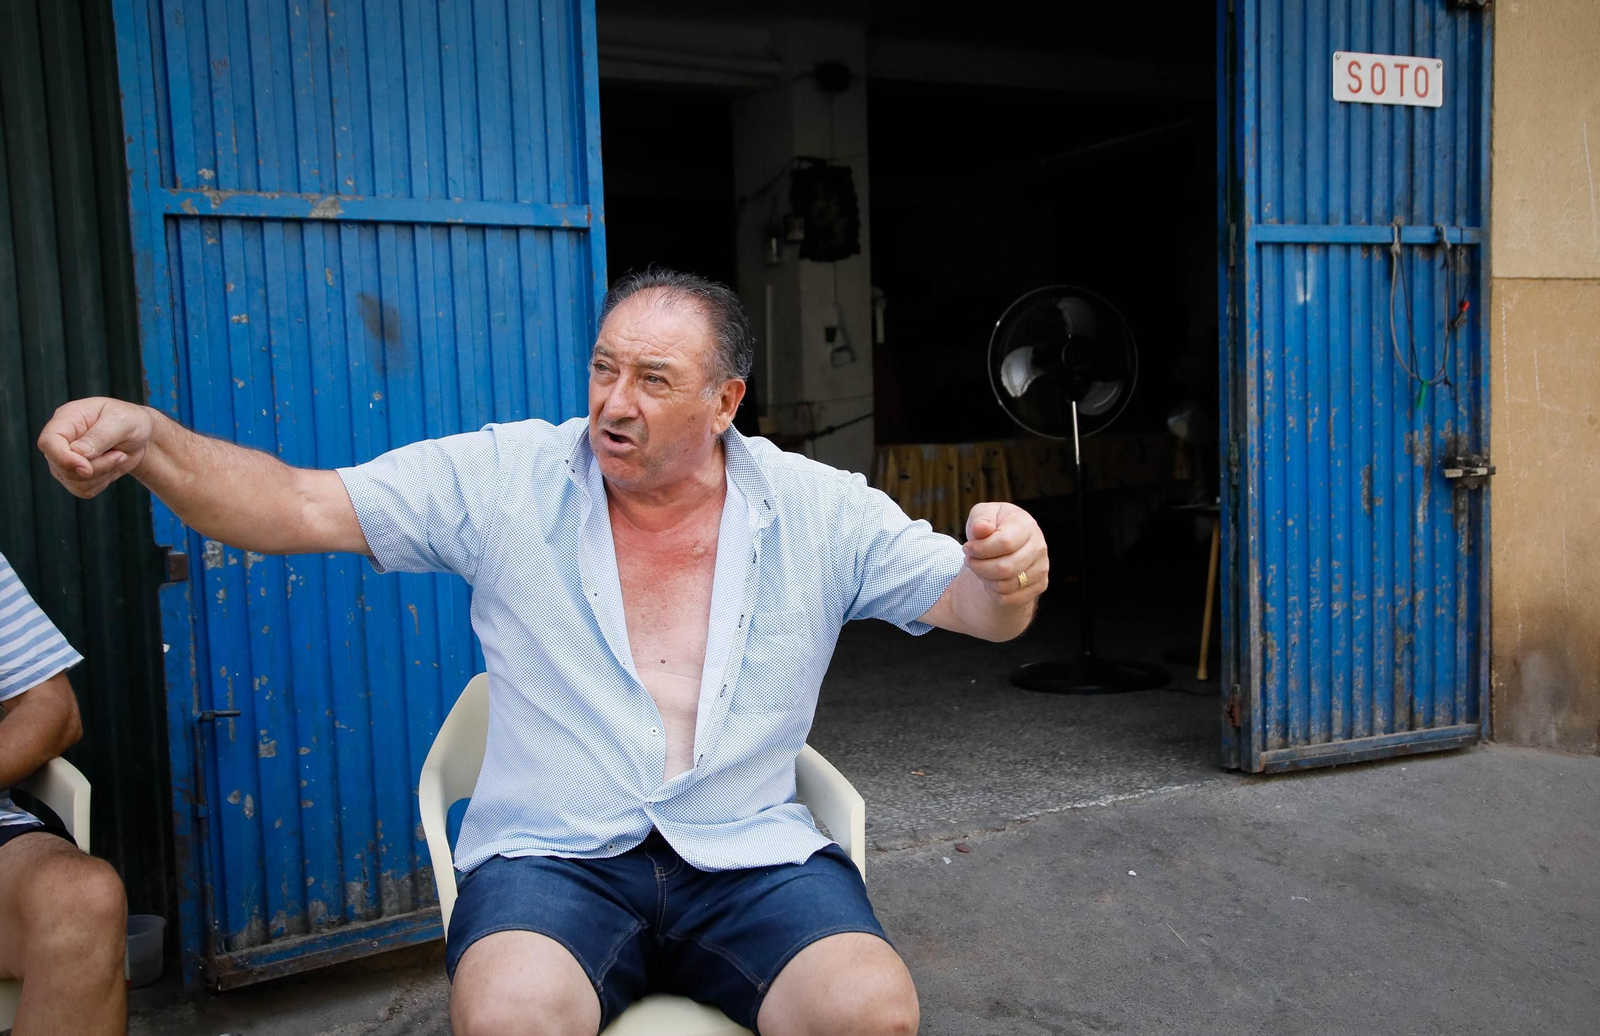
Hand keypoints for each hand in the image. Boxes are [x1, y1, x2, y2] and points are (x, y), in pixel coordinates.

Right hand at [37, 397, 155, 498]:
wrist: (139, 435)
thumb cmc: (129, 421)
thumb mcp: (122, 421)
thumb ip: (100, 436)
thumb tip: (78, 453)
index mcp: (67, 419)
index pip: (49, 442)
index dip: (63, 458)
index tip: (87, 467)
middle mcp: (61, 441)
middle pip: (63, 467)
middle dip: (96, 467)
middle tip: (120, 454)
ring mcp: (64, 459)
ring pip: (74, 482)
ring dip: (103, 474)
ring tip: (118, 456)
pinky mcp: (74, 475)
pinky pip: (83, 490)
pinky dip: (102, 482)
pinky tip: (112, 466)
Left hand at [963, 502, 1048, 604]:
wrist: (1007, 542)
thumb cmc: (992, 526)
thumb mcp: (982, 514)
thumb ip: (981, 519)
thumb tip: (981, 529)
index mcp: (1026, 525)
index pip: (1005, 543)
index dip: (980, 549)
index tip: (967, 547)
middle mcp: (1039, 546)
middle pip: (1005, 568)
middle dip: (979, 566)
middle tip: (969, 560)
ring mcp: (1042, 567)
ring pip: (1007, 585)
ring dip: (985, 579)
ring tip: (978, 567)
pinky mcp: (1040, 585)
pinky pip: (1010, 598)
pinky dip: (993, 591)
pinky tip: (989, 578)